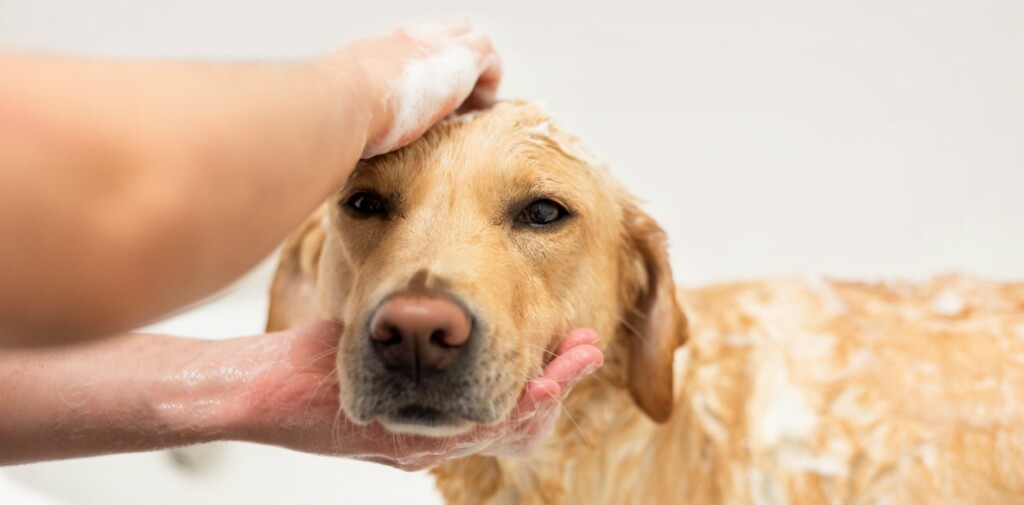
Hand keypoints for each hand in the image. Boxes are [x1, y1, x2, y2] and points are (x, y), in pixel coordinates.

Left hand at [239, 322, 602, 470]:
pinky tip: (539, 385)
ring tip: (580, 360)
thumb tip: (443, 297)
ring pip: (506, 426)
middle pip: (517, 418)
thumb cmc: (310, 359)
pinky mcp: (406, 446)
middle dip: (558, 381)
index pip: (507, 400)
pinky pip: (473, 432)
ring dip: (550, 392)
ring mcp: (423, 445)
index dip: (545, 374)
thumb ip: (414, 329)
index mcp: (433, 416)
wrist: (255, 389)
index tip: (572, 340)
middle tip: (589, 350)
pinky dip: (515, 408)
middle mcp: (435, 437)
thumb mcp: (373, 340)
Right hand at [323, 19, 502, 157]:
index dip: (426, 68)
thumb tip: (348, 144)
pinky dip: (488, 84)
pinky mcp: (461, 59)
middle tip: (455, 103)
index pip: (412, 47)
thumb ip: (354, 118)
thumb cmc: (336, 115)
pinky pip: (489, 59)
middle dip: (456, 63)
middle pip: (446, 32)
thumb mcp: (344, 110)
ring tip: (470, 110)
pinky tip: (476, 113)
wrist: (344, 102)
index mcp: (380, 52)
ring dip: (475, 75)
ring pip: (471, 41)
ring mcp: (436, 45)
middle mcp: (409, 41)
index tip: (426, 100)